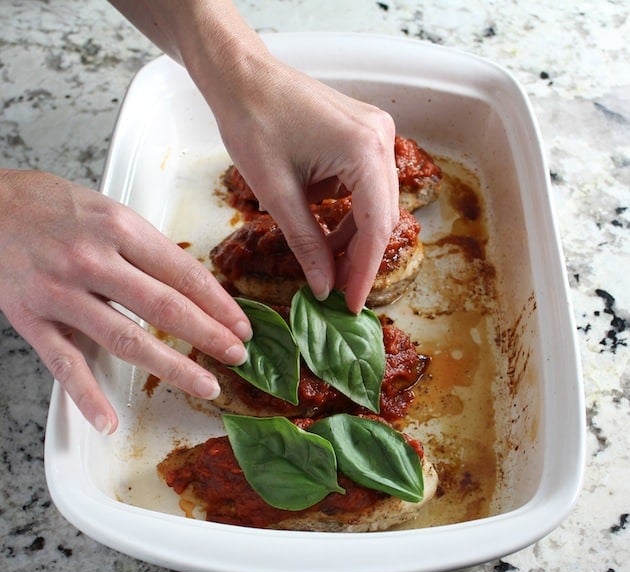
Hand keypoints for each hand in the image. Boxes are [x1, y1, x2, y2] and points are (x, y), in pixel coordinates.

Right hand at [0, 170, 250, 433]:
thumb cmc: (55, 207)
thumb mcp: (111, 212)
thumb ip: (148, 250)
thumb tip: (192, 287)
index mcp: (120, 229)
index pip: (183, 274)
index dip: (218, 304)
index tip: (241, 326)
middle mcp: (93, 260)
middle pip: (163, 307)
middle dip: (208, 336)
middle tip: (237, 356)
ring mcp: (61, 292)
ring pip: (125, 339)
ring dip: (171, 367)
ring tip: (206, 385)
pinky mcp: (31, 319)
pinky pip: (64, 363)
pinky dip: (87, 396)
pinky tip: (109, 421)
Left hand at [212, 58, 399, 312]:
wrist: (241, 77)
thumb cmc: (253, 123)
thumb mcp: (278, 193)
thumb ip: (307, 243)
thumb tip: (324, 286)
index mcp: (364, 151)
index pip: (377, 227)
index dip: (365, 271)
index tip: (353, 304)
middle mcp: (381, 139)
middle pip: (382, 216)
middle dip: (360, 257)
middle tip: (339, 291)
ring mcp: (376, 134)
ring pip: (374, 203)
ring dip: (352, 237)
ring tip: (328, 266)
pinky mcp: (363, 134)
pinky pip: (364, 185)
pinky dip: (346, 212)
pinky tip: (326, 231)